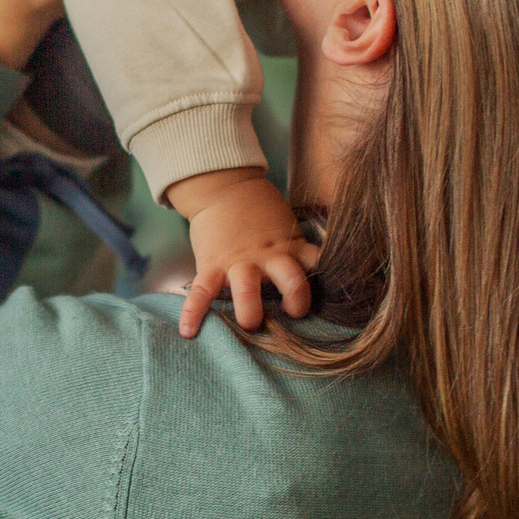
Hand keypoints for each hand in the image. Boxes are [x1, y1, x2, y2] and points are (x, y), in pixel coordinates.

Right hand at [170, 168, 315, 337]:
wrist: (223, 187)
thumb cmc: (258, 210)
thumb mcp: (286, 225)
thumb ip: (296, 249)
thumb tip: (313, 274)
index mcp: (290, 247)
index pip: (317, 264)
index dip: (327, 283)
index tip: (330, 301)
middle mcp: (268, 257)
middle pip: (290, 281)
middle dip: (295, 302)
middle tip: (293, 315)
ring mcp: (238, 262)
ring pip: (247, 290)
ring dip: (250, 311)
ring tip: (250, 324)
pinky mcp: (211, 264)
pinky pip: (201, 291)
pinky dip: (193, 312)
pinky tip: (188, 331)